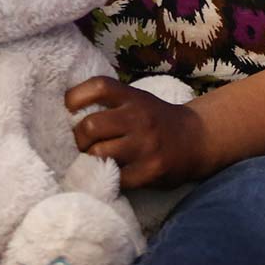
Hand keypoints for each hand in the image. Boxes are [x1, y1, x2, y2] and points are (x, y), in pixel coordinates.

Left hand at [66, 76, 207, 188]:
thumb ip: (111, 104)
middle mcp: (140, 117)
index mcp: (134, 97)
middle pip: (91, 125)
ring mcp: (145, 145)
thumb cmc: (157, 121)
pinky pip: (115, 177)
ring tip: (96, 161)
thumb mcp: (139, 101)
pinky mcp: (150, 170)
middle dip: (80, 139)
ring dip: (91, 160)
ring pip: (98, 154)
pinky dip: (108, 177)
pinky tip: (113, 173)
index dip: (76, 97)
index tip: (68, 109)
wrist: (197, 139)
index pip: (99, 87)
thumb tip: (67, 115)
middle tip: (84, 145)